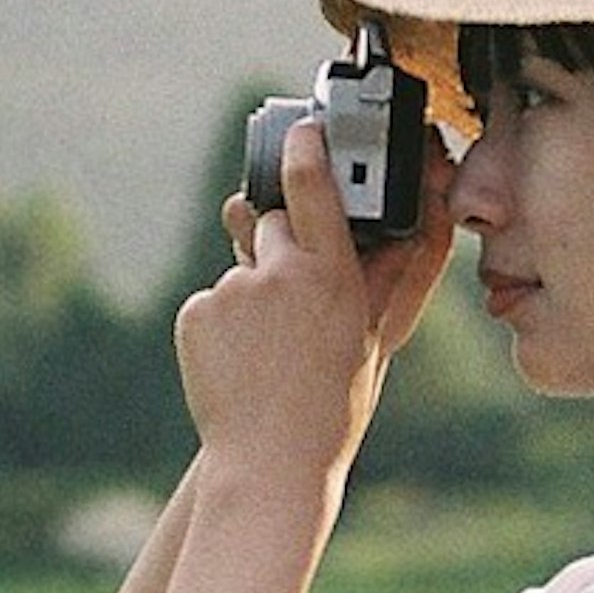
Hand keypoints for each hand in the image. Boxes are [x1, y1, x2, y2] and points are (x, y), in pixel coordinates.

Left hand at [177, 119, 457, 479]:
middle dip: (274, 248)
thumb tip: (397, 239)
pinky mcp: (196, 312)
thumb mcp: (368, 341)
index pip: (313, 188)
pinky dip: (220, 327)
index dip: (306, 150)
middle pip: (268, 224)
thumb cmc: (332, 409)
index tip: (302, 129)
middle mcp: (281, 274)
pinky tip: (237, 366)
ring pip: (239, 272)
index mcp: (332, 277)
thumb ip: (374, 282)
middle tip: (287, 304)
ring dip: (249, 300)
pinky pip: (210, 304)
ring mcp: (233, 292)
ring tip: (264, 356)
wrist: (270, 463)